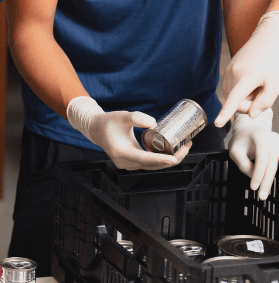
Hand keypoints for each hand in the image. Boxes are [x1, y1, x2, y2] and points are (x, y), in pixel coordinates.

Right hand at [67, 96, 189, 169]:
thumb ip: (137, 117)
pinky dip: (161, 160)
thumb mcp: (122, 116)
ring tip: (184, 147)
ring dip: (169, 160)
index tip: (175, 157)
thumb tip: (154, 122)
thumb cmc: (108, 122)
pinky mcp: (131, 164)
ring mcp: (128, 165)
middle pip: (153, 166)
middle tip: (187, 146)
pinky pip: (149, 164)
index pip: (146, 160)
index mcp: (122, 153)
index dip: (162, 160)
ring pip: (153, 166)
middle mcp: (125, 162)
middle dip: (173, 159)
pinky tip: (172, 151)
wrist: (96, 129)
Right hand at [215, 11, 278, 126]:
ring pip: (233, 95)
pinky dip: (241, 88)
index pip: (234, 100)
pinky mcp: (229, 69)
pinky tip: (252, 79)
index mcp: (246, 78)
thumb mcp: (276, 82)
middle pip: (236, 102)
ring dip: (245, 95)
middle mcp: (233, 74)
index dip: (226, 113)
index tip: (217, 123)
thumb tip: (251, 114)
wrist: (269, 37)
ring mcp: (229, 71)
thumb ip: (265, 101)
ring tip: (258, 83)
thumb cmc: (275, 59)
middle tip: (263, 92)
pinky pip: (232, 87)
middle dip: (248, 103)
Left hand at [229, 110, 276, 199]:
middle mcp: (274, 140)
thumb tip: (254, 177)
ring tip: (264, 193)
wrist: (250, 129)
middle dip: (266, 182)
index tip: (253, 187)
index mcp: (260, 138)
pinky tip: (267, 183)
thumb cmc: (240, 141)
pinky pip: (278, 163)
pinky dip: (274, 173)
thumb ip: (243, 164)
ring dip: (270, 179)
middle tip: (261, 197)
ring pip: (276, 165)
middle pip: (272, 164)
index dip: (258, 174)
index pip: (262, 158)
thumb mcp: (235, 151)